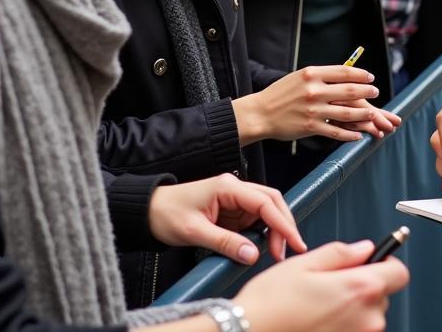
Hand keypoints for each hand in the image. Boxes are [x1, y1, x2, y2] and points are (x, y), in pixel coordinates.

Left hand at [148, 175, 305, 265]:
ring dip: (275, 229)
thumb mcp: (194, 232)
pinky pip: (254, 220)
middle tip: (292, 249)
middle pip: (271, 201)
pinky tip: (265, 246)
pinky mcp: (230, 210)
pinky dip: (263, 232)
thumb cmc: (166, 214)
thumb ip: (225, 243)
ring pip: (266, 210)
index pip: (265, 202)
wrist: (147, 211)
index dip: (282, 222)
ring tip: (277, 252)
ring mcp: (234, 199)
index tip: (293, 241)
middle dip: (284, 224)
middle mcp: (235, 188)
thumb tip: (253, 254)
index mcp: (228, 186)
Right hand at [235, 66, 396, 143]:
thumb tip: (342, 74)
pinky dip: (349, 133)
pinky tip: (358, 134)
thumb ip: (319, 76)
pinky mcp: (310, 127)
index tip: (370, 77)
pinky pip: (336, 131)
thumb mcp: (299, 77)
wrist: (260, 113)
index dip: (361, 75)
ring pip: (346, 112)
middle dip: (366, 92)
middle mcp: (314, 90)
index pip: (343, 72)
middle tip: (376, 92)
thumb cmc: (280, 94)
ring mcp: (313, 109)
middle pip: (349, 90)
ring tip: (373, 114)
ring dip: (364, 114)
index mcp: (312, 74)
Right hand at [235, 240, 408, 331]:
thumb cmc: (272, 304)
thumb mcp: (305, 263)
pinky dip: (343, 326)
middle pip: (382, 295)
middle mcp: (366, 319)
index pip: (399, 272)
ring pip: (368, 316)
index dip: (386, 262)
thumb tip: (364, 248)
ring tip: (319, 305)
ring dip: (352, 308)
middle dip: (362, 285)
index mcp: (359, 289)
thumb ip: (342, 253)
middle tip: (331, 284)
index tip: (372, 261)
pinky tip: (319, 322)